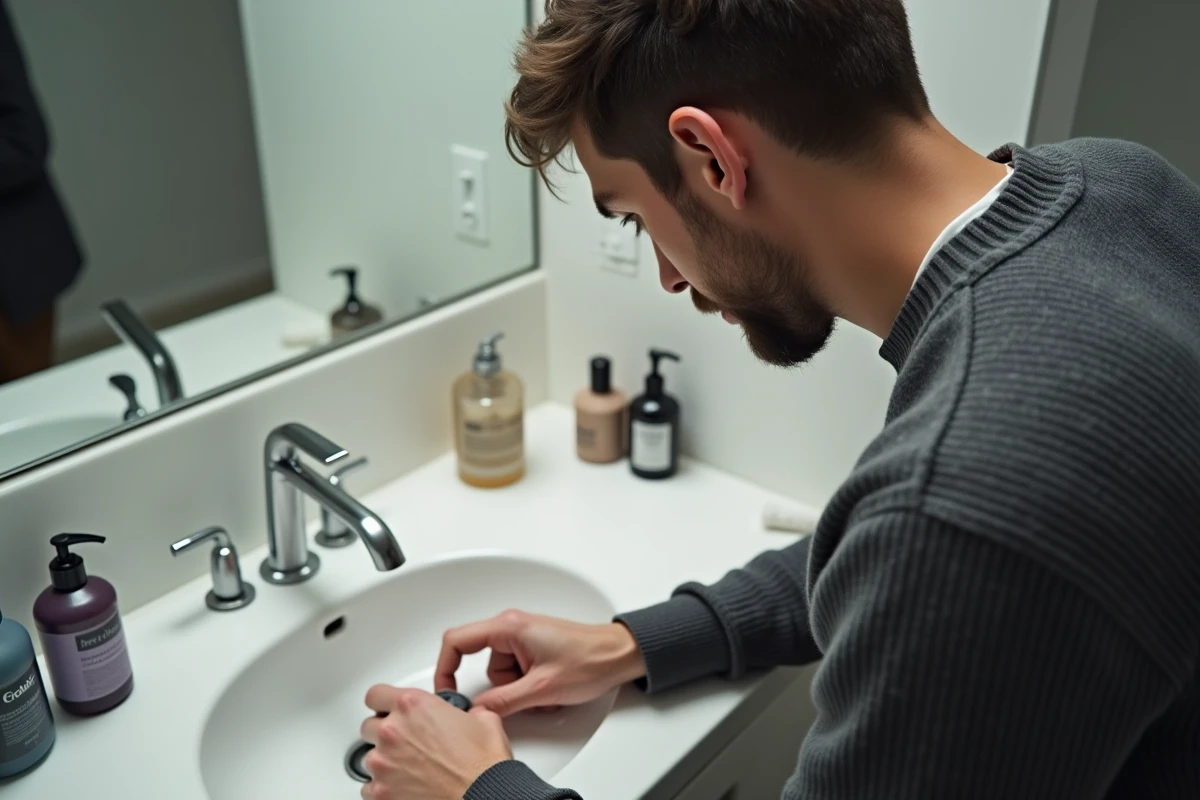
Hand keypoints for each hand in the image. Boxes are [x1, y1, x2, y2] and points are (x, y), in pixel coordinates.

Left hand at [360, 686, 511, 799]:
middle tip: (406, 741)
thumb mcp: (483, 719)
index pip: (375, 695)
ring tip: (409, 767)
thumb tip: (469, 715)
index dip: (382, 702)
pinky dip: (383, 787)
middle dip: (385, 733)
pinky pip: (368, 787)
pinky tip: (403, 786)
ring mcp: (383, 763)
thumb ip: (464, 711)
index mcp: (412, 705)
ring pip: (370, 757)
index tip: (387, 709)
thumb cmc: (481, 763)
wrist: (483, 794)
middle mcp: (392, 731)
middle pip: (369, 726)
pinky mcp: (382, 792)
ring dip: (385, 760)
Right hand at [435, 610, 646, 716]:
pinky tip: (551, 688)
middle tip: (525, 696)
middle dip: (502, 688)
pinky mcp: (534, 647)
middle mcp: (512, 627)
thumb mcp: (541, 689)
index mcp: (508, 627)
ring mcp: (523, 637)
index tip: (447, 691)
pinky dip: (529, 686)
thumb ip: (503, 701)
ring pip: (502, 674)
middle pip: (483, 664)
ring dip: (520, 690)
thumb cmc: (590, 660)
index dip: (445, 668)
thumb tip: (476, 711)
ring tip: (547, 691)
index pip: (456, 641)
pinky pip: (517, 673)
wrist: (620, 655)